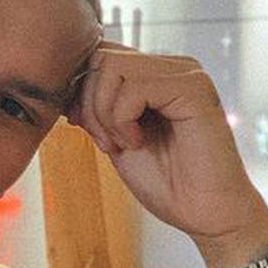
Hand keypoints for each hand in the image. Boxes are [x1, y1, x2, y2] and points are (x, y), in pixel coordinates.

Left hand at [67, 41, 267, 267]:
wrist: (204, 213)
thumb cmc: (165, 180)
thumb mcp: (114, 135)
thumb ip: (95, 105)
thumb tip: (62, 81)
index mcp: (155, 73)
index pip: (100, 53)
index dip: (80, 89)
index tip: (83, 125)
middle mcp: (172, 66)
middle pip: (100, 56)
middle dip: (89, 102)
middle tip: (105, 142)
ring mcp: (186, 73)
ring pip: (112, 67)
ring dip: (104, 112)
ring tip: (122, 144)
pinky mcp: (194, 88)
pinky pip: (134, 87)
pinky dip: (122, 119)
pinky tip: (138, 143)